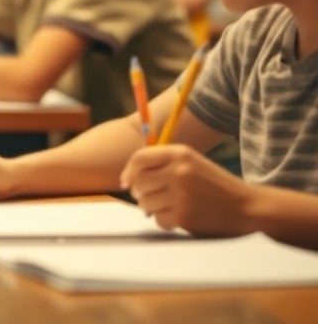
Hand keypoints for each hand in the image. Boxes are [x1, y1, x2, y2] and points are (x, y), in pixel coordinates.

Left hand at [121, 144, 259, 235]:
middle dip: (140, 193)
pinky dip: (164, 222)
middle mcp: (179, 171)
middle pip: (139, 182)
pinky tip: (179, 217)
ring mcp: (181, 194)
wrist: (248, 208)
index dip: (129, 171)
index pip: (140, 158)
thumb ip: (163, 164)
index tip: (126, 182)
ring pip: (145, 203)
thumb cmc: (216, 186)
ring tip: (169, 207)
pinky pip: (158, 220)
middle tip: (152, 198)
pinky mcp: (184, 216)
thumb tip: (127, 179)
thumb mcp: (193, 164)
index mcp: (181, 154)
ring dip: (151, 208)